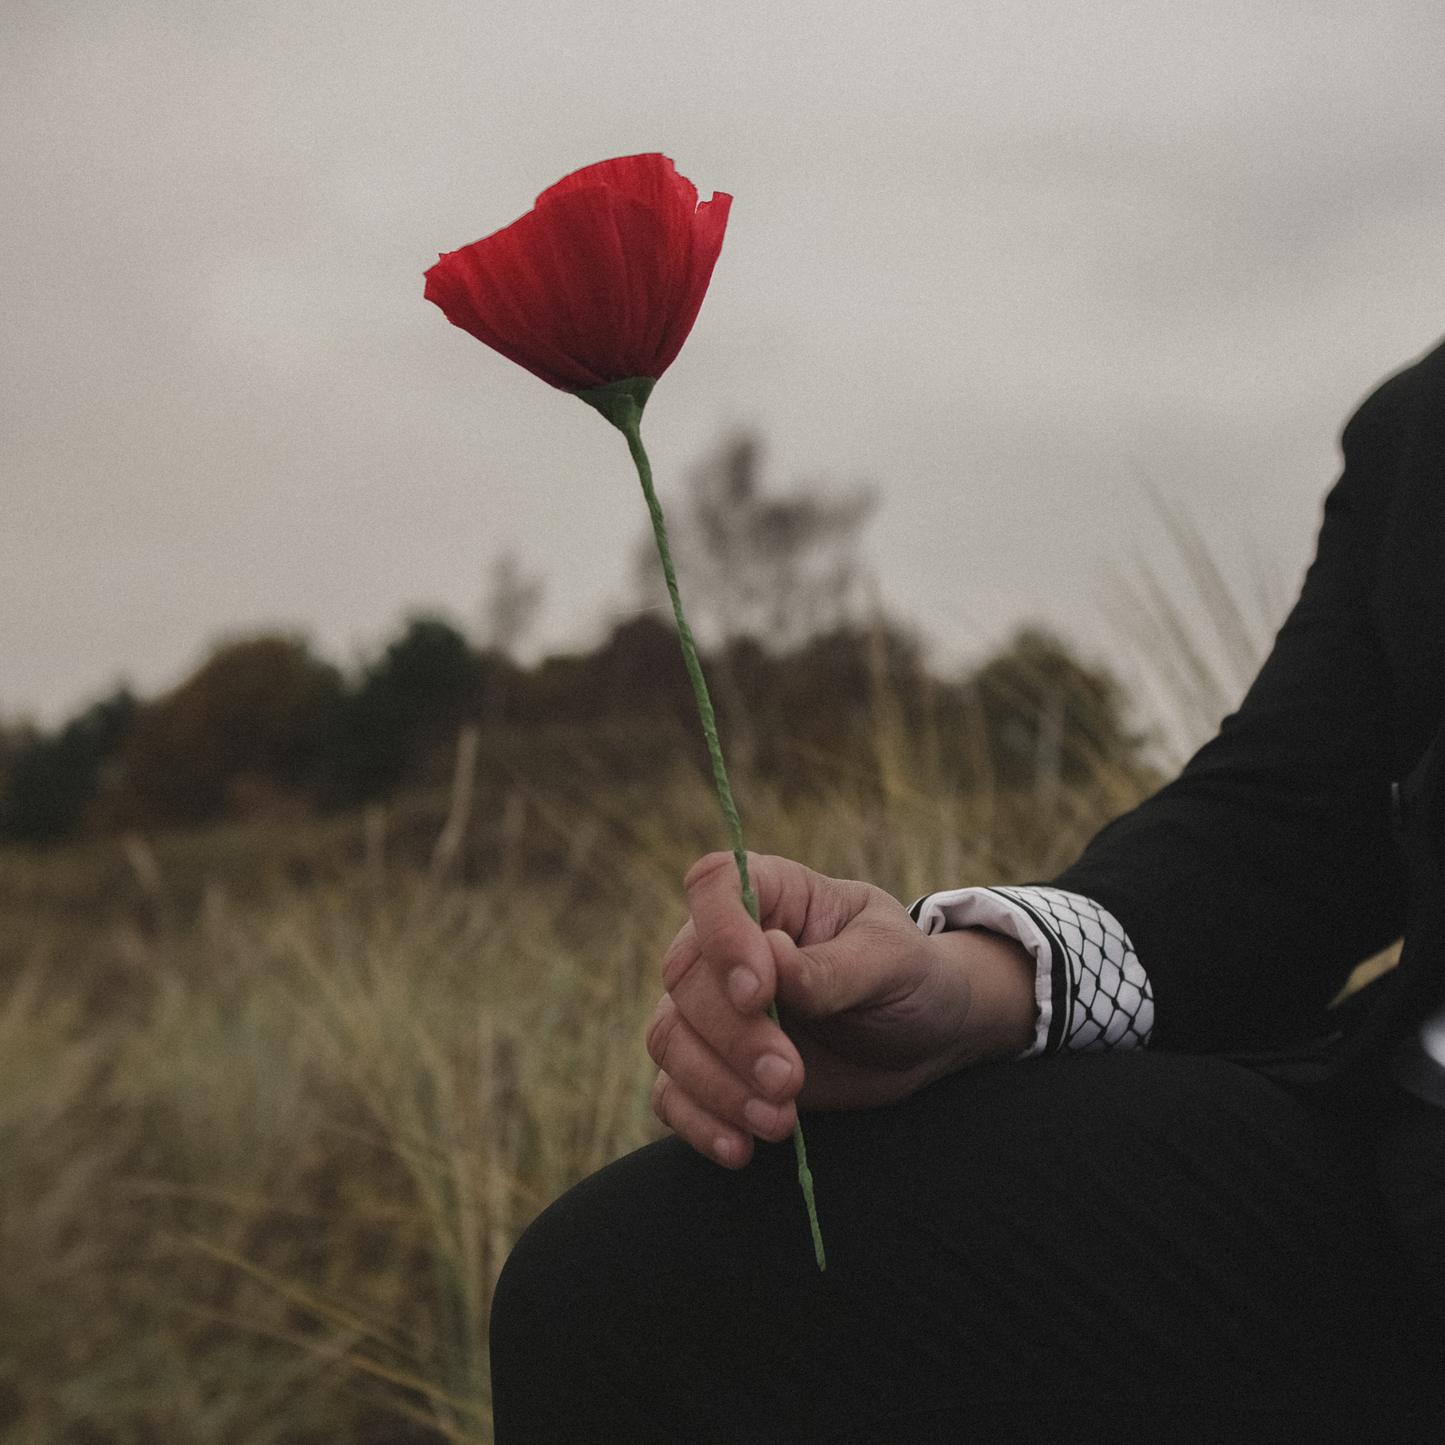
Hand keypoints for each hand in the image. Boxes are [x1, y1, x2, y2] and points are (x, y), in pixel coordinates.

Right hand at [646, 852, 1036, 1168]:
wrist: (924, 1038)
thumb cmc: (911, 978)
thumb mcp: (892, 962)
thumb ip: (833, 967)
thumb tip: (773, 957)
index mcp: (773, 895)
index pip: (714, 885)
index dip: (722, 935)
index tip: (760, 992)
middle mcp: (728, 945)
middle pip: (686, 977)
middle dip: (733, 1036)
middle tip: (791, 1077)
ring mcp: (713, 1007)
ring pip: (669, 1037)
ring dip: (716, 1087)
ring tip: (779, 1122)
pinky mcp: (712, 1065)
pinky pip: (671, 1092)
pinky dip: (697, 1123)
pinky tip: (740, 1149)